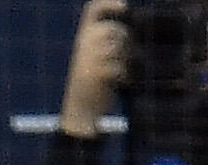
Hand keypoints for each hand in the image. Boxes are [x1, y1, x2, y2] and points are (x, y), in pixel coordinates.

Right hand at [60, 0, 130, 136]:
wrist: (79, 112)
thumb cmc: (92, 84)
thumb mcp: (93, 58)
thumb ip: (107, 43)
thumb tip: (127, 29)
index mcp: (81, 39)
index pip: (93, 10)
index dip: (109, 4)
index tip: (124, 7)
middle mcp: (82, 46)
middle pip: (114, 29)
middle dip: (125, 41)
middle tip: (126, 57)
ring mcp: (88, 59)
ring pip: (118, 47)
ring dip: (126, 59)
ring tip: (122, 72)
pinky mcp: (97, 74)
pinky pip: (120, 66)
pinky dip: (124, 75)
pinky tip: (120, 82)